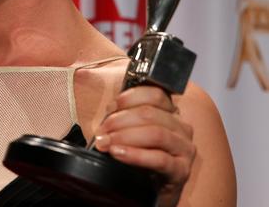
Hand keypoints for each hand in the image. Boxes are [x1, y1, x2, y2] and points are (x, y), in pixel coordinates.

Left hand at [93, 86, 195, 206]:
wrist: (151, 192)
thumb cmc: (139, 157)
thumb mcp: (130, 131)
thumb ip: (121, 115)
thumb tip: (105, 105)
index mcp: (171, 113)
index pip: (155, 94)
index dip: (130, 98)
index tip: (111, 108)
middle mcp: (181, 128)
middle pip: (150, 114)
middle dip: (120, 120)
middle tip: (102, 131)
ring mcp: (184, 149)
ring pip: (155, 133)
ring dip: (125, 136)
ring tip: (107, 143)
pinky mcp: (181, 170)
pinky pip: (159, 159)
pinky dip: (135, 155)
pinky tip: (119, 154)